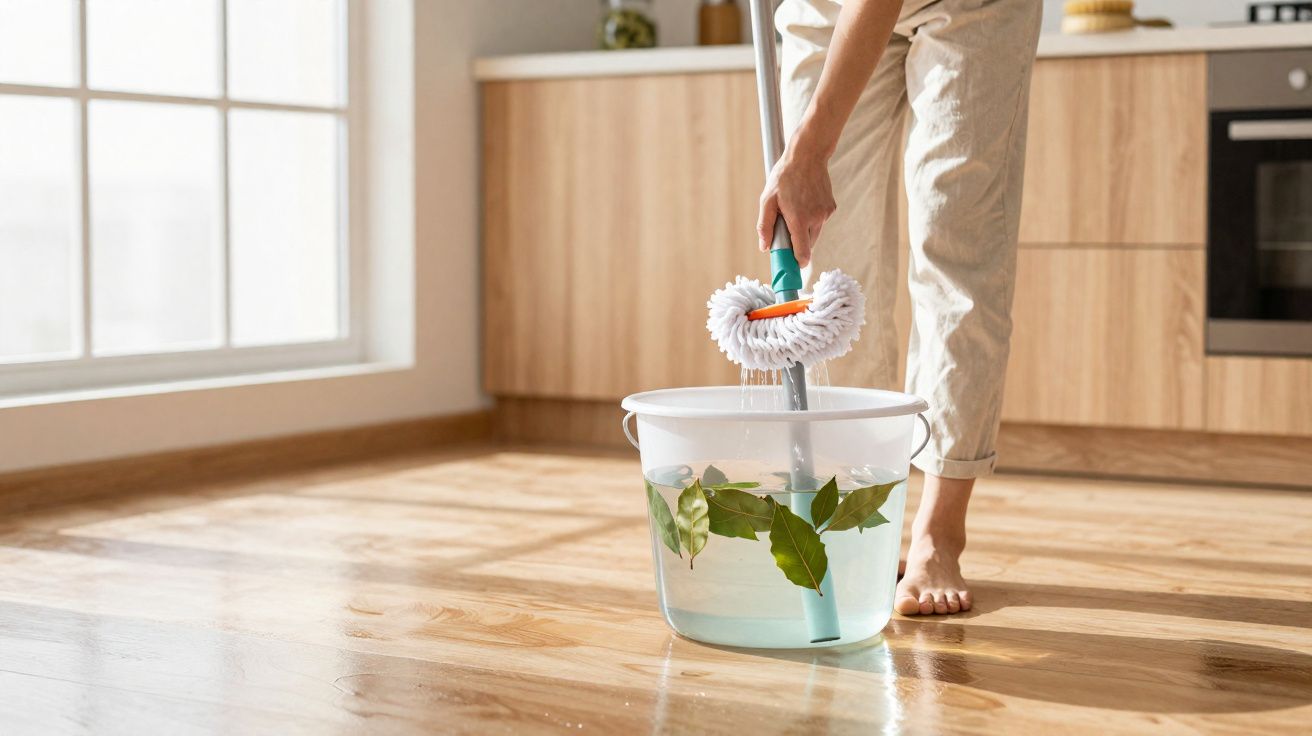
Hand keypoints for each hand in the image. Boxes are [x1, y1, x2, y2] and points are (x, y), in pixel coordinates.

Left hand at [756, 144, 835, 267]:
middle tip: (784, 228)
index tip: (790, 267)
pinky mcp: (831, 208)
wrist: (808, 155)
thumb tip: (765, 247)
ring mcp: (825, 214)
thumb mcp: (767, 200)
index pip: (802, 254)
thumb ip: (765, 226)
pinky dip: (812, 219)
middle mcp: (815, 219)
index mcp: (798, 219)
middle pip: (807, 245)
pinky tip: (805, 202)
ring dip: (803, 230)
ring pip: (814, 234)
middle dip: (796, 243)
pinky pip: (820, 222)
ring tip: (794, 210)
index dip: (796, 263)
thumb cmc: (784, 177)